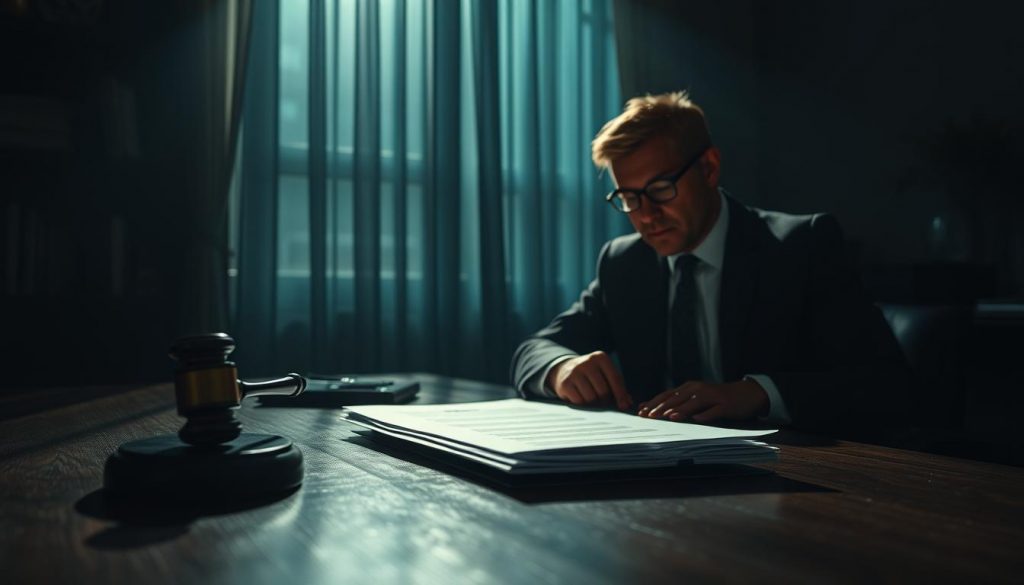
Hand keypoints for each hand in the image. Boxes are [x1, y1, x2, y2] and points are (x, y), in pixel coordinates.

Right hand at [546, 351, 632, 410]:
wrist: (564, 369)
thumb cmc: (591, 375)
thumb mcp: (604, 374)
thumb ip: (617, 386)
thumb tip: (627, 403)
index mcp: (600, 357)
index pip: (615, 378)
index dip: (621, 394)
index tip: (624, 406)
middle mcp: (587, 362)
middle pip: (603, 391)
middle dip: (605, 400)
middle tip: (602, 401)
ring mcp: (575, 372)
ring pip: (591, 398)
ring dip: (593, 403)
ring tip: (590, 398)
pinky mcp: (565, 383)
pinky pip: (579, 401)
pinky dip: (581, 404)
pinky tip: (580, 397)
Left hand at [637, 380, 768, 422]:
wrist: (745, 394)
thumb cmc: (716, 398)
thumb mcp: (696, 398)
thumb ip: (677, 402)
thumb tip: (653, 409)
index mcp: (689, 388)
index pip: (667, 395)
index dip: (654, 403)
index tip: (640, 412)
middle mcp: (698, 389)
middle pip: (677, 398)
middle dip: (662, 407)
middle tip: (649, 416)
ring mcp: (712, 396)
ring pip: (694, 403)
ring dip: (681, 409)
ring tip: (669, 417)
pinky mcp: (725, 405)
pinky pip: (714, 411)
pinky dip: (705, 415)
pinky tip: (697, 419)